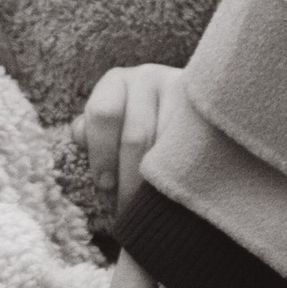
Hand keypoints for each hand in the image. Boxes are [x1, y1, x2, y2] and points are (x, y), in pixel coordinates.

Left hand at [84, 60, 188, 215]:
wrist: (189, 114)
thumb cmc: (136, 126)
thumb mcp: (111, 125)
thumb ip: (92, 133)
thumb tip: (80, 137)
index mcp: (117, 81)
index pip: (103, 113)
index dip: (101, 155)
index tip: (105, 186)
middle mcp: (149, 77)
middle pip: (134, 137)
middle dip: (128, 179)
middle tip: (129, 209)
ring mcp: (181, 90)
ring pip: (165, 147)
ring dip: (155, 182)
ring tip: (151, 206)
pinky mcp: (206, 110)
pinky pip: (191, 149)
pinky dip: (181, 173)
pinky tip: (178, 190)